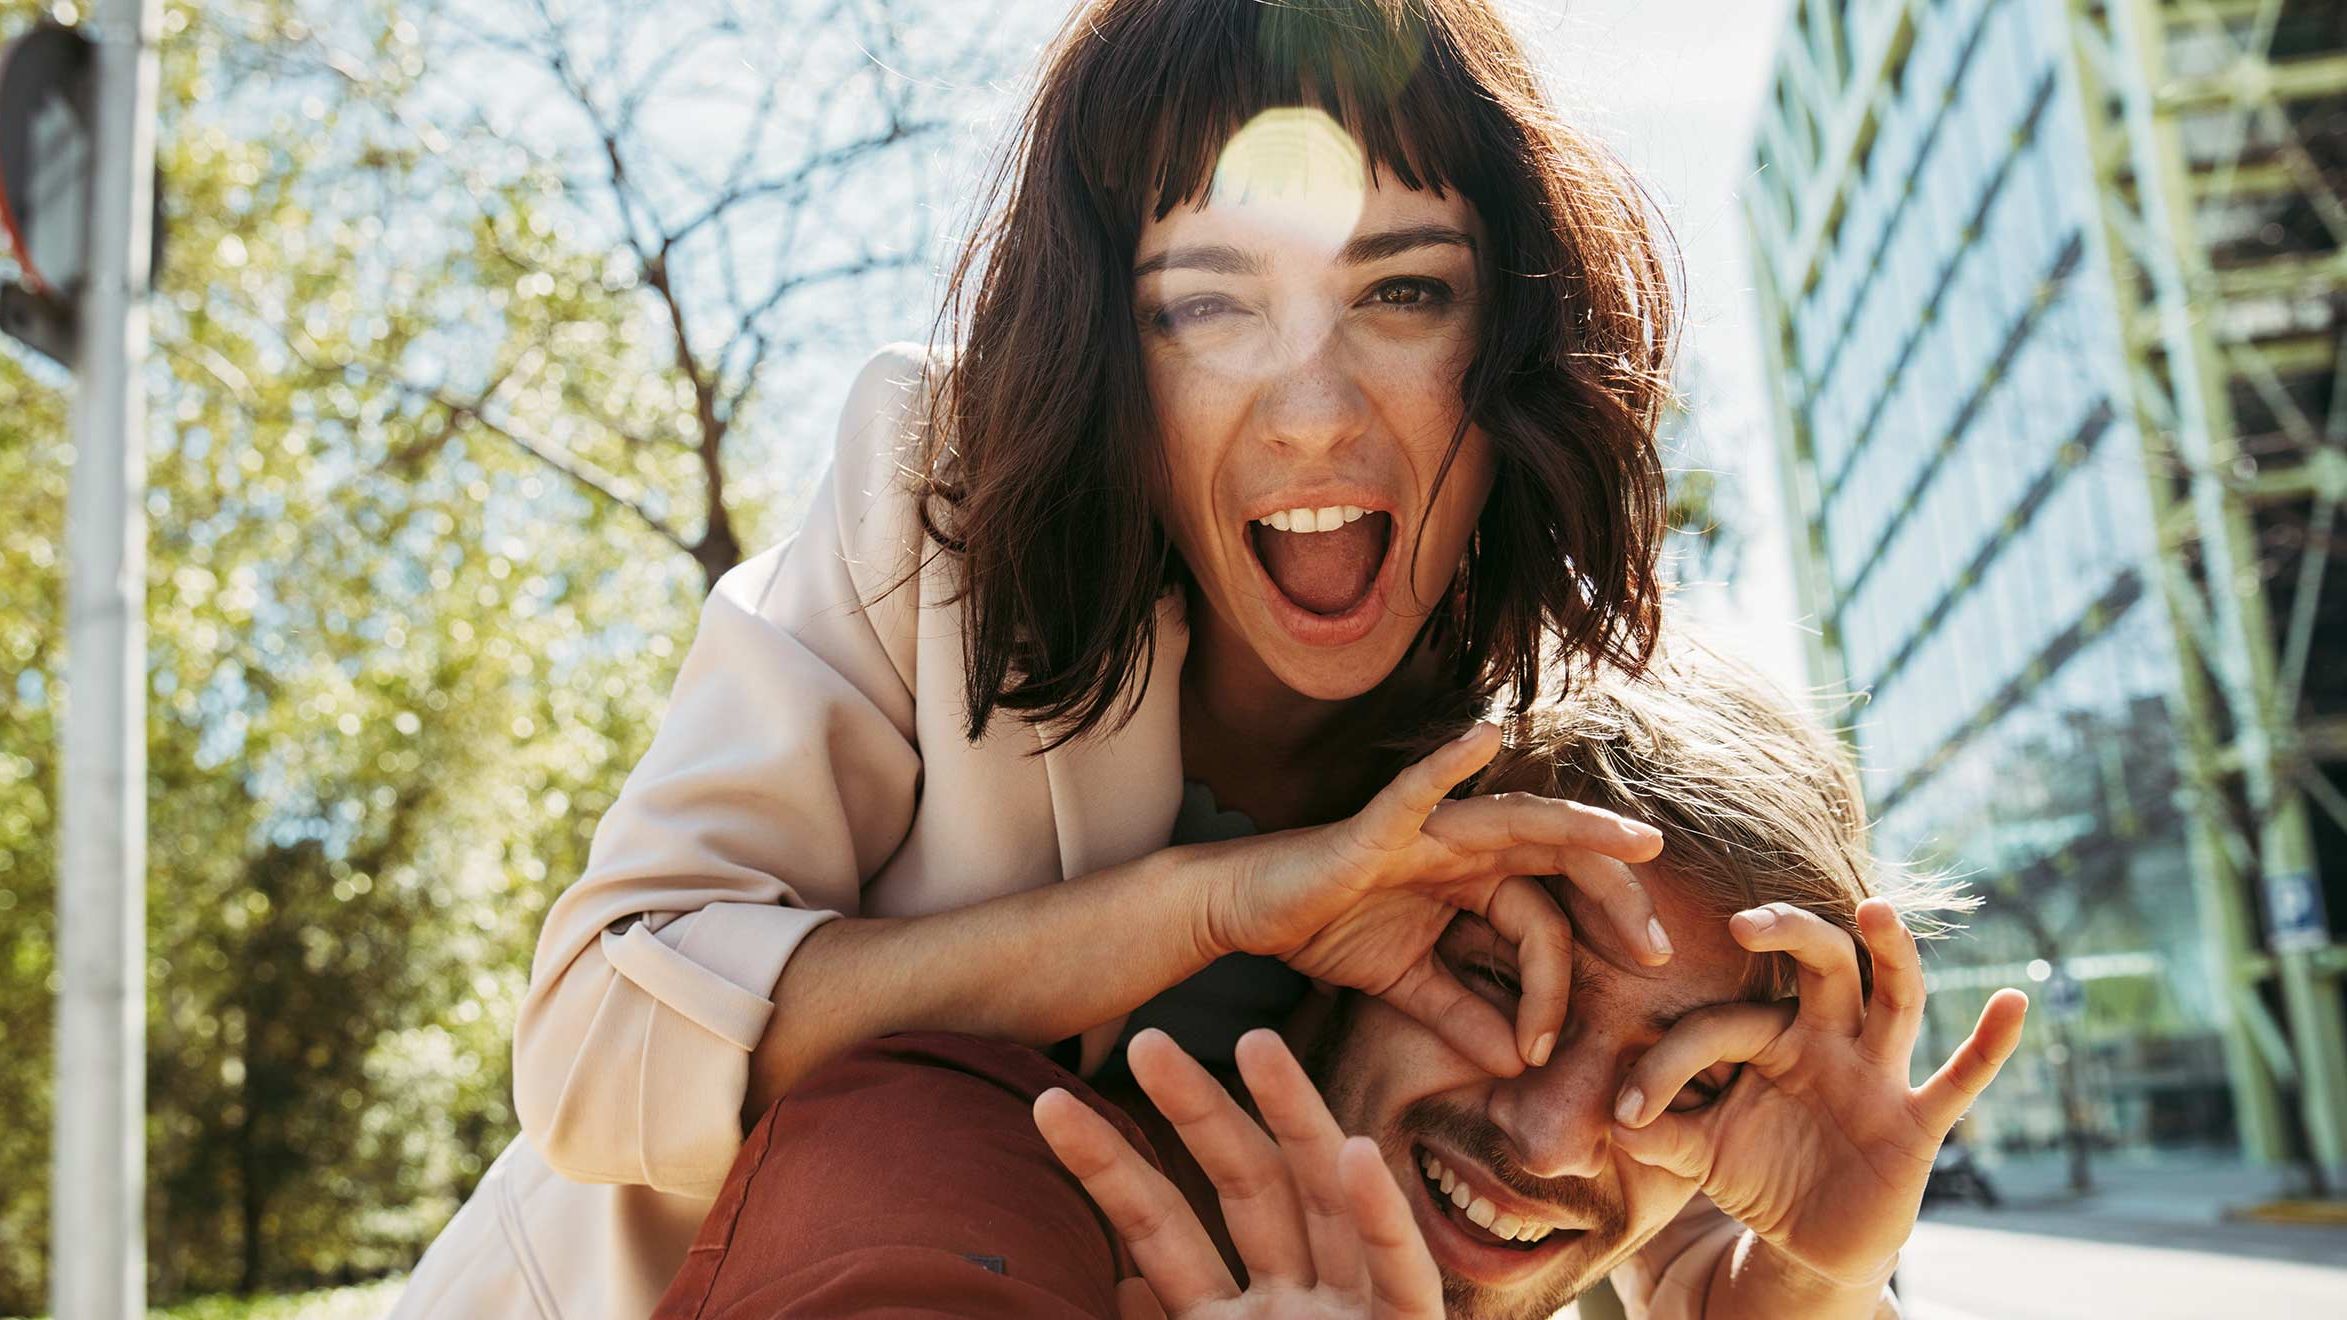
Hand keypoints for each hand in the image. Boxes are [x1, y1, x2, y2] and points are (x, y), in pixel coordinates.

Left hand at [1033, 1028, 1440, 1319]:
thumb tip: (1105, 1286)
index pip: (1161, 1231)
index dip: (1108, 1168)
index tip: (1049, 1106)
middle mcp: (1295, 1309)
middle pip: (1245, 1190)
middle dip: (1198, 1112)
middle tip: (1142, 1039)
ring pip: (1326, 1201)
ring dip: (1296, 1119)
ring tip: (1252, 1040)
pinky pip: (1401, 1274)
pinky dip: (1380, 1216)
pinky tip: (1356, 1154)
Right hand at [1196, 722, 1668, 1075]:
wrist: (1248, 912)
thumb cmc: (1325, 930)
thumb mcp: (1407, 986)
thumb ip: (1461, 1017)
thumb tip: (1515, 1065)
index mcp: (1476, 881)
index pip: (1545, 922)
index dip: (1561, 982)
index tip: (1547, 1048)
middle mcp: (1464, 847)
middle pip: (1561, 862)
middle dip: (1616, 901)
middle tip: (1659, 950)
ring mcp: (1426, 830)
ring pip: (1518, 821)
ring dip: (1580, 827)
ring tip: (1636, 841)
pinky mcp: (1376, 827)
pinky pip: (1416, 790)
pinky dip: (1448, 762)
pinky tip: (1485, 736)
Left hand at [1610, 897, 2028, 1290]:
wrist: (1807, 1239)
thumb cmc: (1754, 1172)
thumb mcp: (1697, 1154)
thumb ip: (1658, 1132)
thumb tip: (1614, 1119)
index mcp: (1769, 1034)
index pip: (1720, 1025)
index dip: (1667, 1066)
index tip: (1625, 1113)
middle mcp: (1826, 1038)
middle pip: (1821, 962)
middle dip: (1789, 933)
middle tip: (1744, 921)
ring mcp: (1876, 1074)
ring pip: (1893, 999)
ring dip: (1890, 953)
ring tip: (1876, 910)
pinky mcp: (1915, 1121)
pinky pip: (1960, 1079)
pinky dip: (1990, 1043)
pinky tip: (2016, 1001)